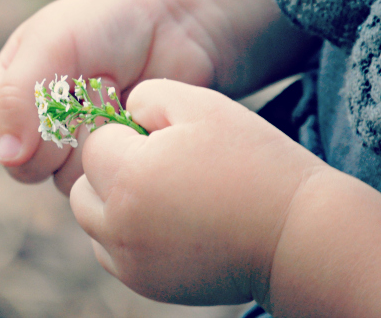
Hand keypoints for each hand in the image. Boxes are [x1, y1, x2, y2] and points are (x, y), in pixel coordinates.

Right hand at [0, 0, 225, 193]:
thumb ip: (19, 92)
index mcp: (5, 88)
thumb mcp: (52, 40)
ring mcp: (73, 147)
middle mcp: (33, 124)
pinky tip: (131, 112)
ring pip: (61, 180)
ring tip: (112, 91)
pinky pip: (100, 182)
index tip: (26, 101)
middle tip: (82, 86)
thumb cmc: (107, 20)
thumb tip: (7, 156)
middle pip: (17, 167)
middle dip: (53, 131)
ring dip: (89, 137)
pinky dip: (117, 147)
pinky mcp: (111, 162)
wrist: (177, 22)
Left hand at [69, 79, 324, 304]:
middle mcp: (117, 226)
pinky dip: (126, 236)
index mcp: (127, 177)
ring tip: (165, 193)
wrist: (296, 235)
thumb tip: (123, 113)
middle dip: (111, 170)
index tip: (167, 139)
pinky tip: (169, 223)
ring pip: (93, 222)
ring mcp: (129, 262)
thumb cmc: (252, 162)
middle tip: (160, 165)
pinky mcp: (146, 285)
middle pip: (84, 186)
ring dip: (114, 203)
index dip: (129, 134)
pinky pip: (112, 253)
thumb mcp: (201, 105)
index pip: (96, 143)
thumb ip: (147, 96)